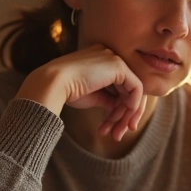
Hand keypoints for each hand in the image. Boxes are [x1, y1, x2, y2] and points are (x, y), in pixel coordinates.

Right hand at [16, 45, 145, 140]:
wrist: (53, 84)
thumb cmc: (66, 91)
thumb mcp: (92, 96)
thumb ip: (108, 98)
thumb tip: (120, 108)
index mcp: (100, 59)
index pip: (119, 86)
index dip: (118, 109)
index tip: (111, 128)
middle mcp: (109, 55)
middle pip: (128, 88)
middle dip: (124, 115)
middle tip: (118, 135)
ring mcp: (114, 58)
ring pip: (133, 91)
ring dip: (126, 115)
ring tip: (116, 134)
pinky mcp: (119, 66)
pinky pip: (136, 88)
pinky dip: (132, 106)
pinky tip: (121, 119)